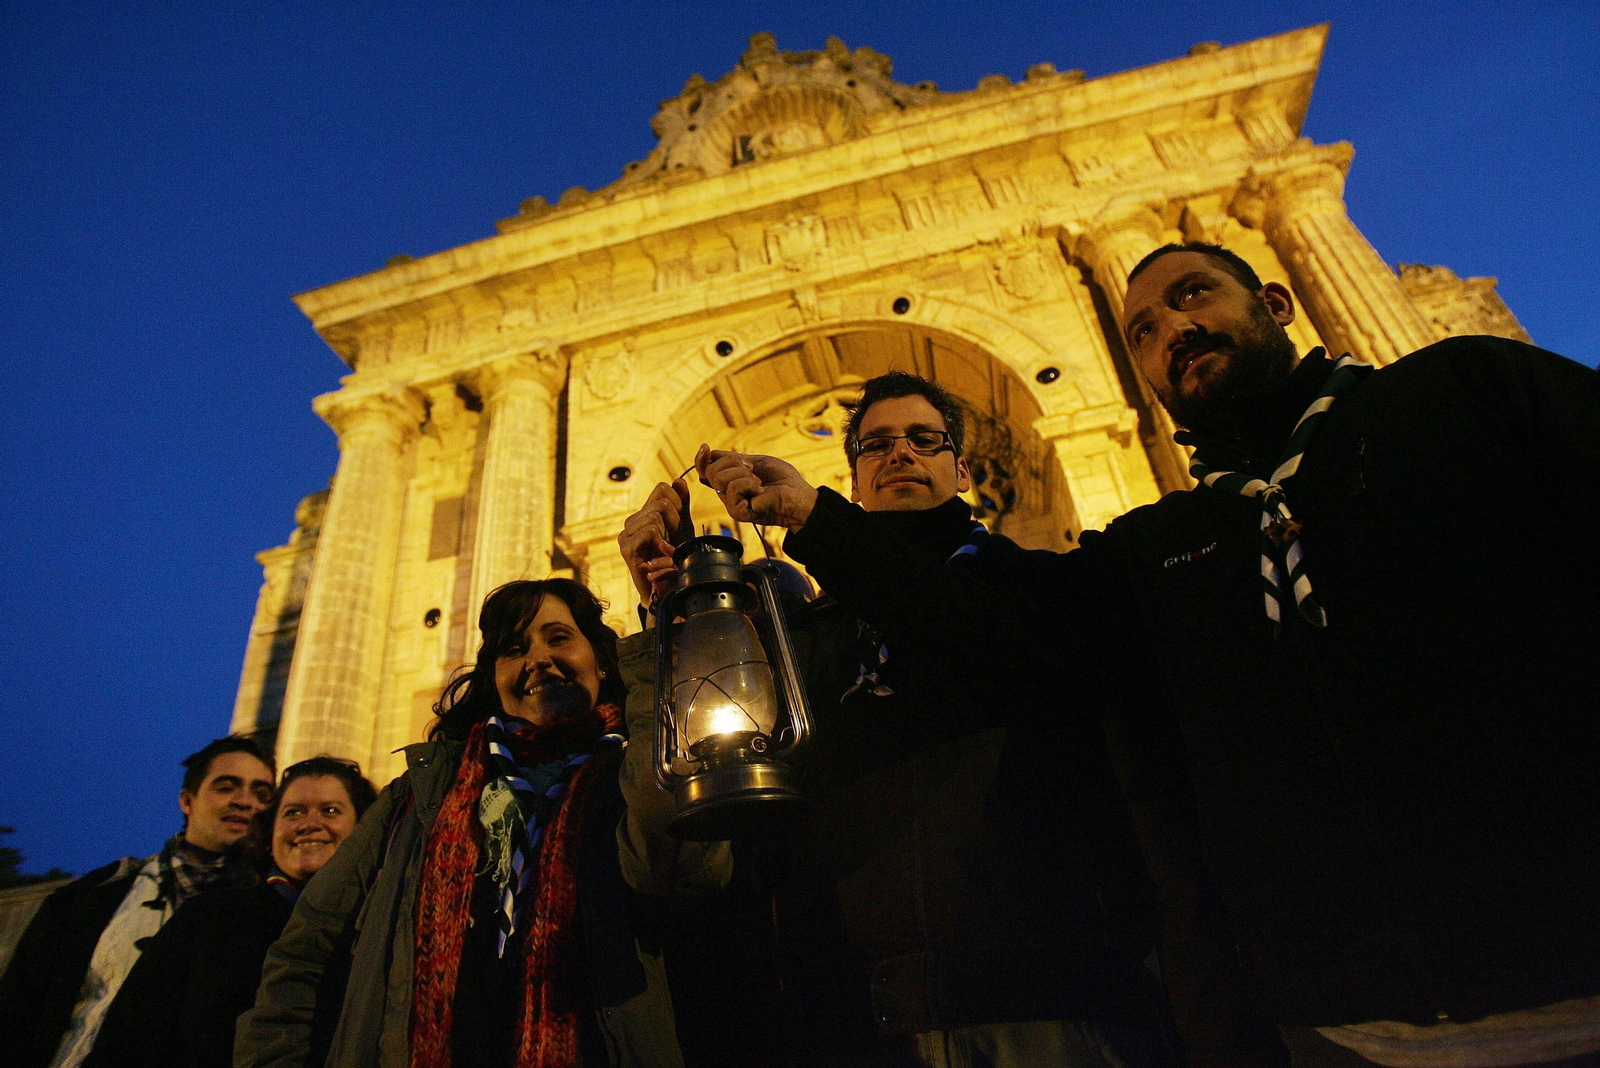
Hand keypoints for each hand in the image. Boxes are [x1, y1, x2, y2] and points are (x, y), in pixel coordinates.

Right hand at [618, 479, 688, 603]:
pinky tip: (661, 554)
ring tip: (666, 548)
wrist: (669, 590)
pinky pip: (650, 530)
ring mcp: (626, 535)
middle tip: (673, 539)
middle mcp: (631, 522)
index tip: (679, 523)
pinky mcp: (627, 549)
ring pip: (656, 514)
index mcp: (643, 515)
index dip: (678, 502)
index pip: (662, 488)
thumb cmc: (675, 560)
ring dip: (669, 533)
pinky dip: (662, 541)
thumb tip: (679, 481)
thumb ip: (681, 505)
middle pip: (661, 500)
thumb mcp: (682, 528)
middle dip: (676, 520)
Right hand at [696, 444, 818, 531]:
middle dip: (732, 463)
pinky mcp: (737, 512)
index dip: (701, 458)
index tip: (706, 447)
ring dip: (742, 474)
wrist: (798, 496)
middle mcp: (726, 494)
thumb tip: (706, 450)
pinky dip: (749, 484)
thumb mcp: (755, 461)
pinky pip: (733, 487)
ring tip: (758, 482)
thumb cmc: (782, 480)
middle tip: (753, 470)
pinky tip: (760, 491)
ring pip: (719, 478)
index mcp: (729, 481)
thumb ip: (731, 458)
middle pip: (710, 471)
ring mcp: (730, 504)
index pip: (704, 470)